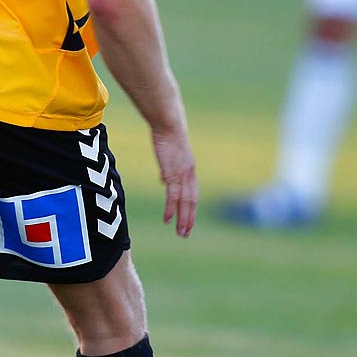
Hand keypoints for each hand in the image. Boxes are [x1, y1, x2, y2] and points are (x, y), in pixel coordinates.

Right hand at [150, 123, 197, 237]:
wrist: (169, 123)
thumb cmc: (168, 134)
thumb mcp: (171, 154)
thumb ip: (169, 169)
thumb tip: (164, 180)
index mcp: (189, 170)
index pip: (192, 194)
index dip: (191, 208)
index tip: (188, 220)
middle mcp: (189, 174)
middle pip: (191, 202)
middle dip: (189, 219)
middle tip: (185, 234)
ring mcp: (181, 175)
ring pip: (184, 202)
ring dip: (183, 219)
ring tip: (180, 233)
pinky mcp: (171, 173)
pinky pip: (172, 196)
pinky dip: (171, 209)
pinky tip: (168, 220)